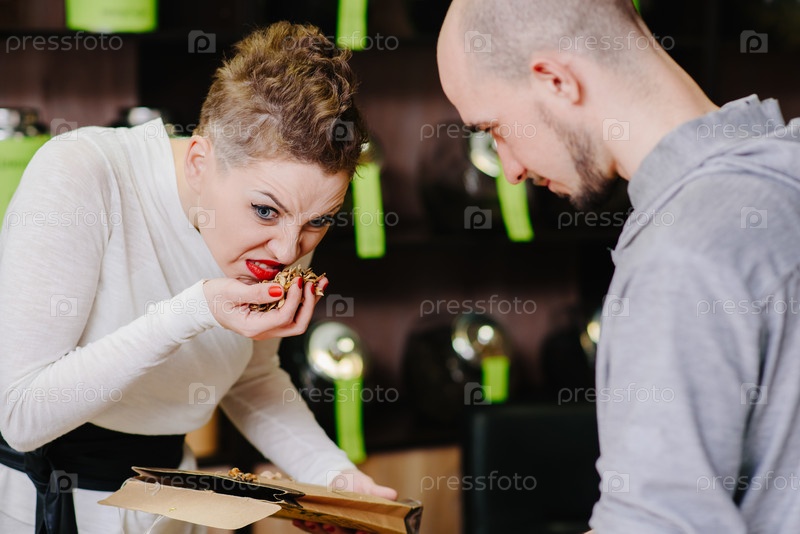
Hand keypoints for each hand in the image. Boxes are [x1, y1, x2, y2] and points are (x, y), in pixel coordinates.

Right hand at [202, 276, 327, 339]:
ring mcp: (268, 327)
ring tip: (320, 281)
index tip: (298, 280)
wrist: (203, 305)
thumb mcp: (233, 291)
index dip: (295, 299)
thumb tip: (281, 290)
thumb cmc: (214, 297)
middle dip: (309, 304)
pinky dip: (302, 300)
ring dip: (310, 301)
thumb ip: (257, 292)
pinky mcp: (270, 319)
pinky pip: (291, 313)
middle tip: (314, 283)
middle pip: (297, 325)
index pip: (284, 317)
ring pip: (297, 320)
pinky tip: (308, 284)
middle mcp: (264, 332)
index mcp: (254, 327)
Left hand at [291, 469, 397, 533]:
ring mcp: (332, 527)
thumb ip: (378, 492)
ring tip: (310, 521)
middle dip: (336, 531)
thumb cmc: (356, 483)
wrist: (337, 478)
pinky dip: (304, 524)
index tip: (360, 531)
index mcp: (362, 523)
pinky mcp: (318, 523)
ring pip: (325, 533)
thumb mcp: (367, 485)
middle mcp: (347, 529)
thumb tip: (393, 495)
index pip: (365, 532)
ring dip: (317, 528)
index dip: (364, 533)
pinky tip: (298, 520)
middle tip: (329, 525)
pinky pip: (311, 527)